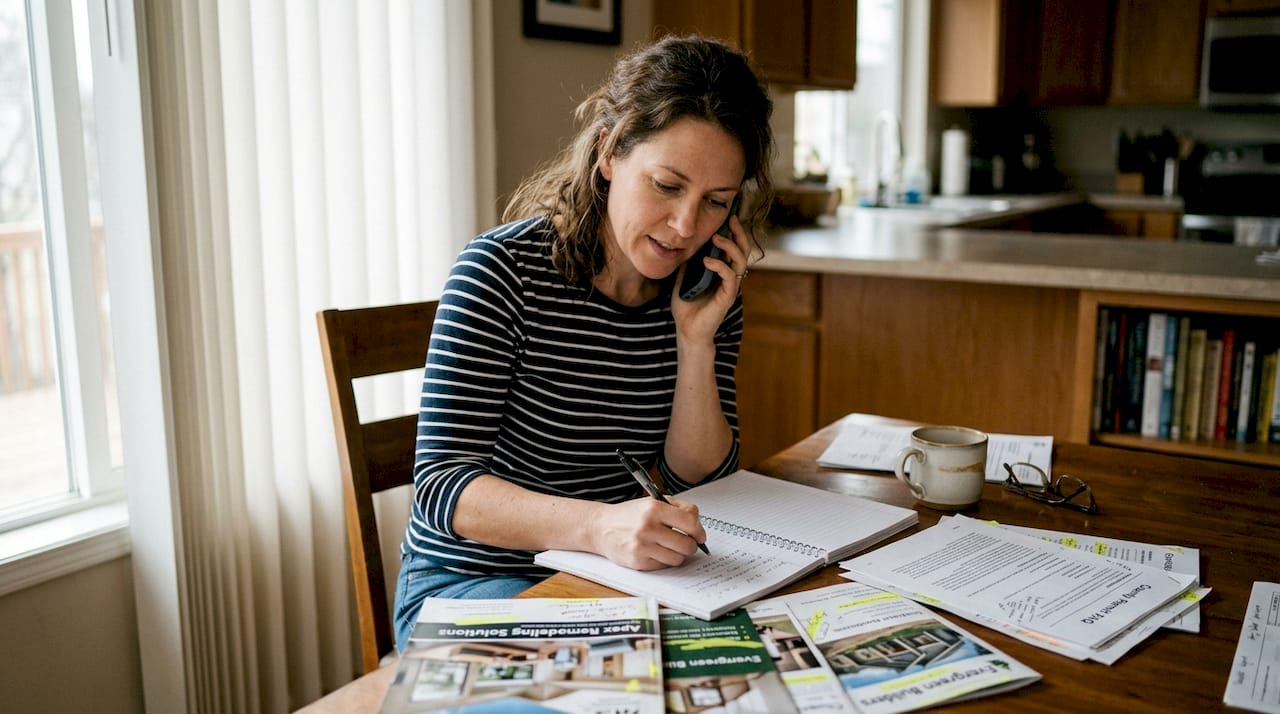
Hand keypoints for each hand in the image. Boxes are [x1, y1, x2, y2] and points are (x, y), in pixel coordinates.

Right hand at [590, 497, 706, 570]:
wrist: (601, 527)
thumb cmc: (629, 515)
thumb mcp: (652, 502)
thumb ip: (678, 508)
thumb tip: (698, 526)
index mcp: (654, 508)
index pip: (690, 522)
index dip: (699, 531)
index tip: (700, 535)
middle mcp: (648, 527)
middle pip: (687, 544)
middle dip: (691, 545)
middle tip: (687, 543)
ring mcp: (642, 546)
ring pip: (677, 558)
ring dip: (677, 554)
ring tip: (669, 547)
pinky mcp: (638, 562)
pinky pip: (664, 566)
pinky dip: (664, 560)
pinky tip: (655, 551)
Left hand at [671, 215, 750, 341]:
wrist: (687, 330)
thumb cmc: (686, 306)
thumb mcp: (683, 278)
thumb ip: (688, 262)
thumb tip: (685, 244)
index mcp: (722, 272)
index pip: (733, 248)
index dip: (733, 233)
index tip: (727, 217)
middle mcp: (729, 277)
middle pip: (743, 251)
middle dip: (738, 234)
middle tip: (731, 220)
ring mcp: (730, 287)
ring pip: (740, 262)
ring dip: (730, 247)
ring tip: (716, 238)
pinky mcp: (727, 296)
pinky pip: (730, 276)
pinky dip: (720, 265)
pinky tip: (707, 260)